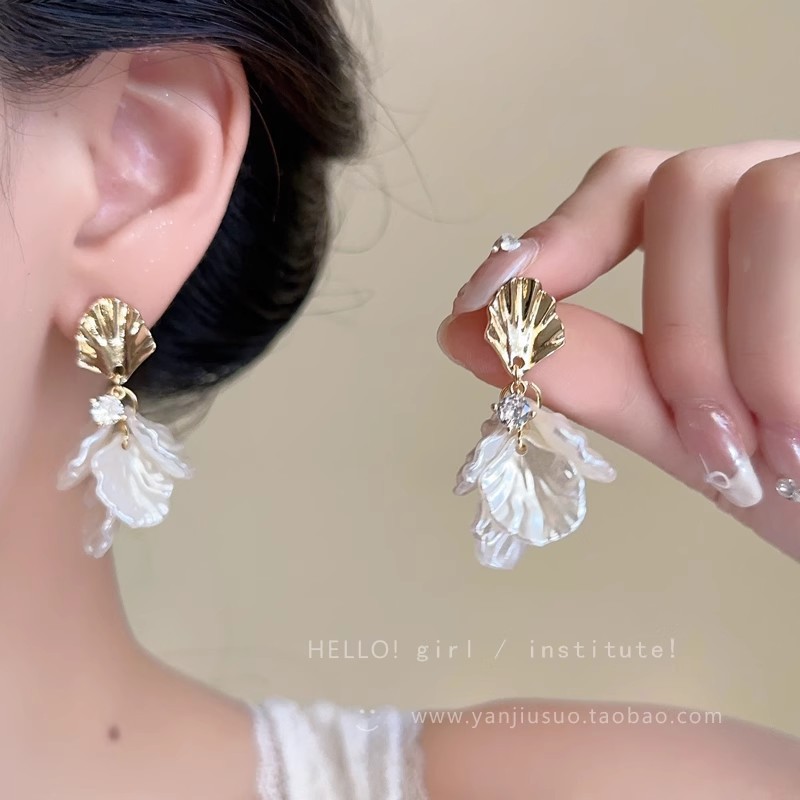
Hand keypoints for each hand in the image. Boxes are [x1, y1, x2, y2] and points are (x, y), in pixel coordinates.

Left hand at [437, 142, 799, 559]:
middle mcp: (792, 193)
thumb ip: (583, 374)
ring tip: (789, 448)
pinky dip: (797, 351)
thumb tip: (460, 327)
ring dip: (755, 348)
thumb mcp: (686, 427)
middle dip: (684, 334)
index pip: (634, 184)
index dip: (564, 232)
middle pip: (689, 187)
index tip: (492, 299)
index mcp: (732, 236)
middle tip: (720, 447)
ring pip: (766, 197)